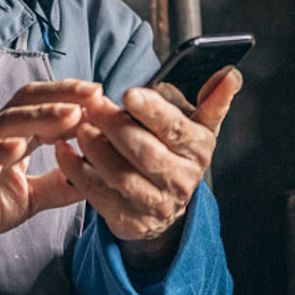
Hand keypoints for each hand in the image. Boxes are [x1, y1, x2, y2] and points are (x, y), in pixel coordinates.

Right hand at [0, 79, 104, 259]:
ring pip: (7, 123)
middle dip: (63, 93)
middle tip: (96, 93)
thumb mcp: (29, 197)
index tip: (105, 96)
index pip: (43, 105)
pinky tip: (17, 147)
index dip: (73, 97)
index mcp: (11, 136)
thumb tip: (98, 174)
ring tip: (72, 114)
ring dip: (40, 116)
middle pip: (27, 101)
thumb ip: (60, 184)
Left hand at [54, 66, 242, 269]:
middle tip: (92, 105)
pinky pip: (98, 195)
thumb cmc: (176, 152)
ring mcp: (154, 204)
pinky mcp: (129, 220)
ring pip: (121, 175)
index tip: (129, 93)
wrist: (166, 205)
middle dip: (116, 127)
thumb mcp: (198, 126)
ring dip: (96, 149)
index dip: (153, 111)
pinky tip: (64, 150)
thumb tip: (230, 74)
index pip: (176, 129)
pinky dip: (77, 172)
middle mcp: (181, 180)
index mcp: (198, 150)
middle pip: (146, 153)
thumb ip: (213, 99)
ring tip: (79, 126)